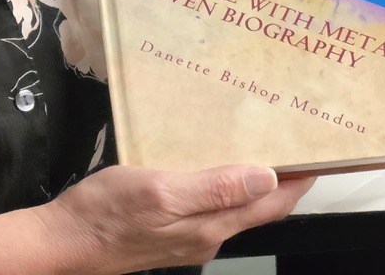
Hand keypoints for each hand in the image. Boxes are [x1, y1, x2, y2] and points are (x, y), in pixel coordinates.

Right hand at [34, 164, 312, 272]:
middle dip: (280, 179)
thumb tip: (265, 176)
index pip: (270, 205)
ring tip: (256, 144)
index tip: (319, 154)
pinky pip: (207, 205)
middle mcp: (206, 235)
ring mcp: (187, 236)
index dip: (297, 181)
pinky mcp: (167, 230)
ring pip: (233, 206)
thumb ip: (214, 187)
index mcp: (210, 227)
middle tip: (291, 141)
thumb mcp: (160, 191)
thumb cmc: (106, 213)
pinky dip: (221, 183)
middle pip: (256, 207)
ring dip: (250, 179)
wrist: (65, 242)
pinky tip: (209, 161)